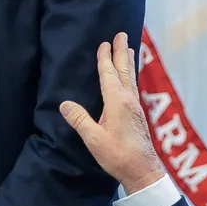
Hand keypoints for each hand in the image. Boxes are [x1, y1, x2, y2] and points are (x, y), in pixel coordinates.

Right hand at [59, 32, 165, 195]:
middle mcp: (129, 100)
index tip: (104, 43)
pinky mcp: (138, 115)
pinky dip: (130, 76)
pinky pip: (133, 87)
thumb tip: (64, 104)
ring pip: (131, 78)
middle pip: (124, 71)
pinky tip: (130, 79)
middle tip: (122, 35)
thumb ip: (79, 119)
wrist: (142, 170)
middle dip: (122, 52)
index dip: (105, 58)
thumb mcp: (93, 138)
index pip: (109, 74)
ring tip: (129, 49)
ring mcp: (135, 107)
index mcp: (117, 102)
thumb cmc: (118, 155)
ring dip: (128, 62)